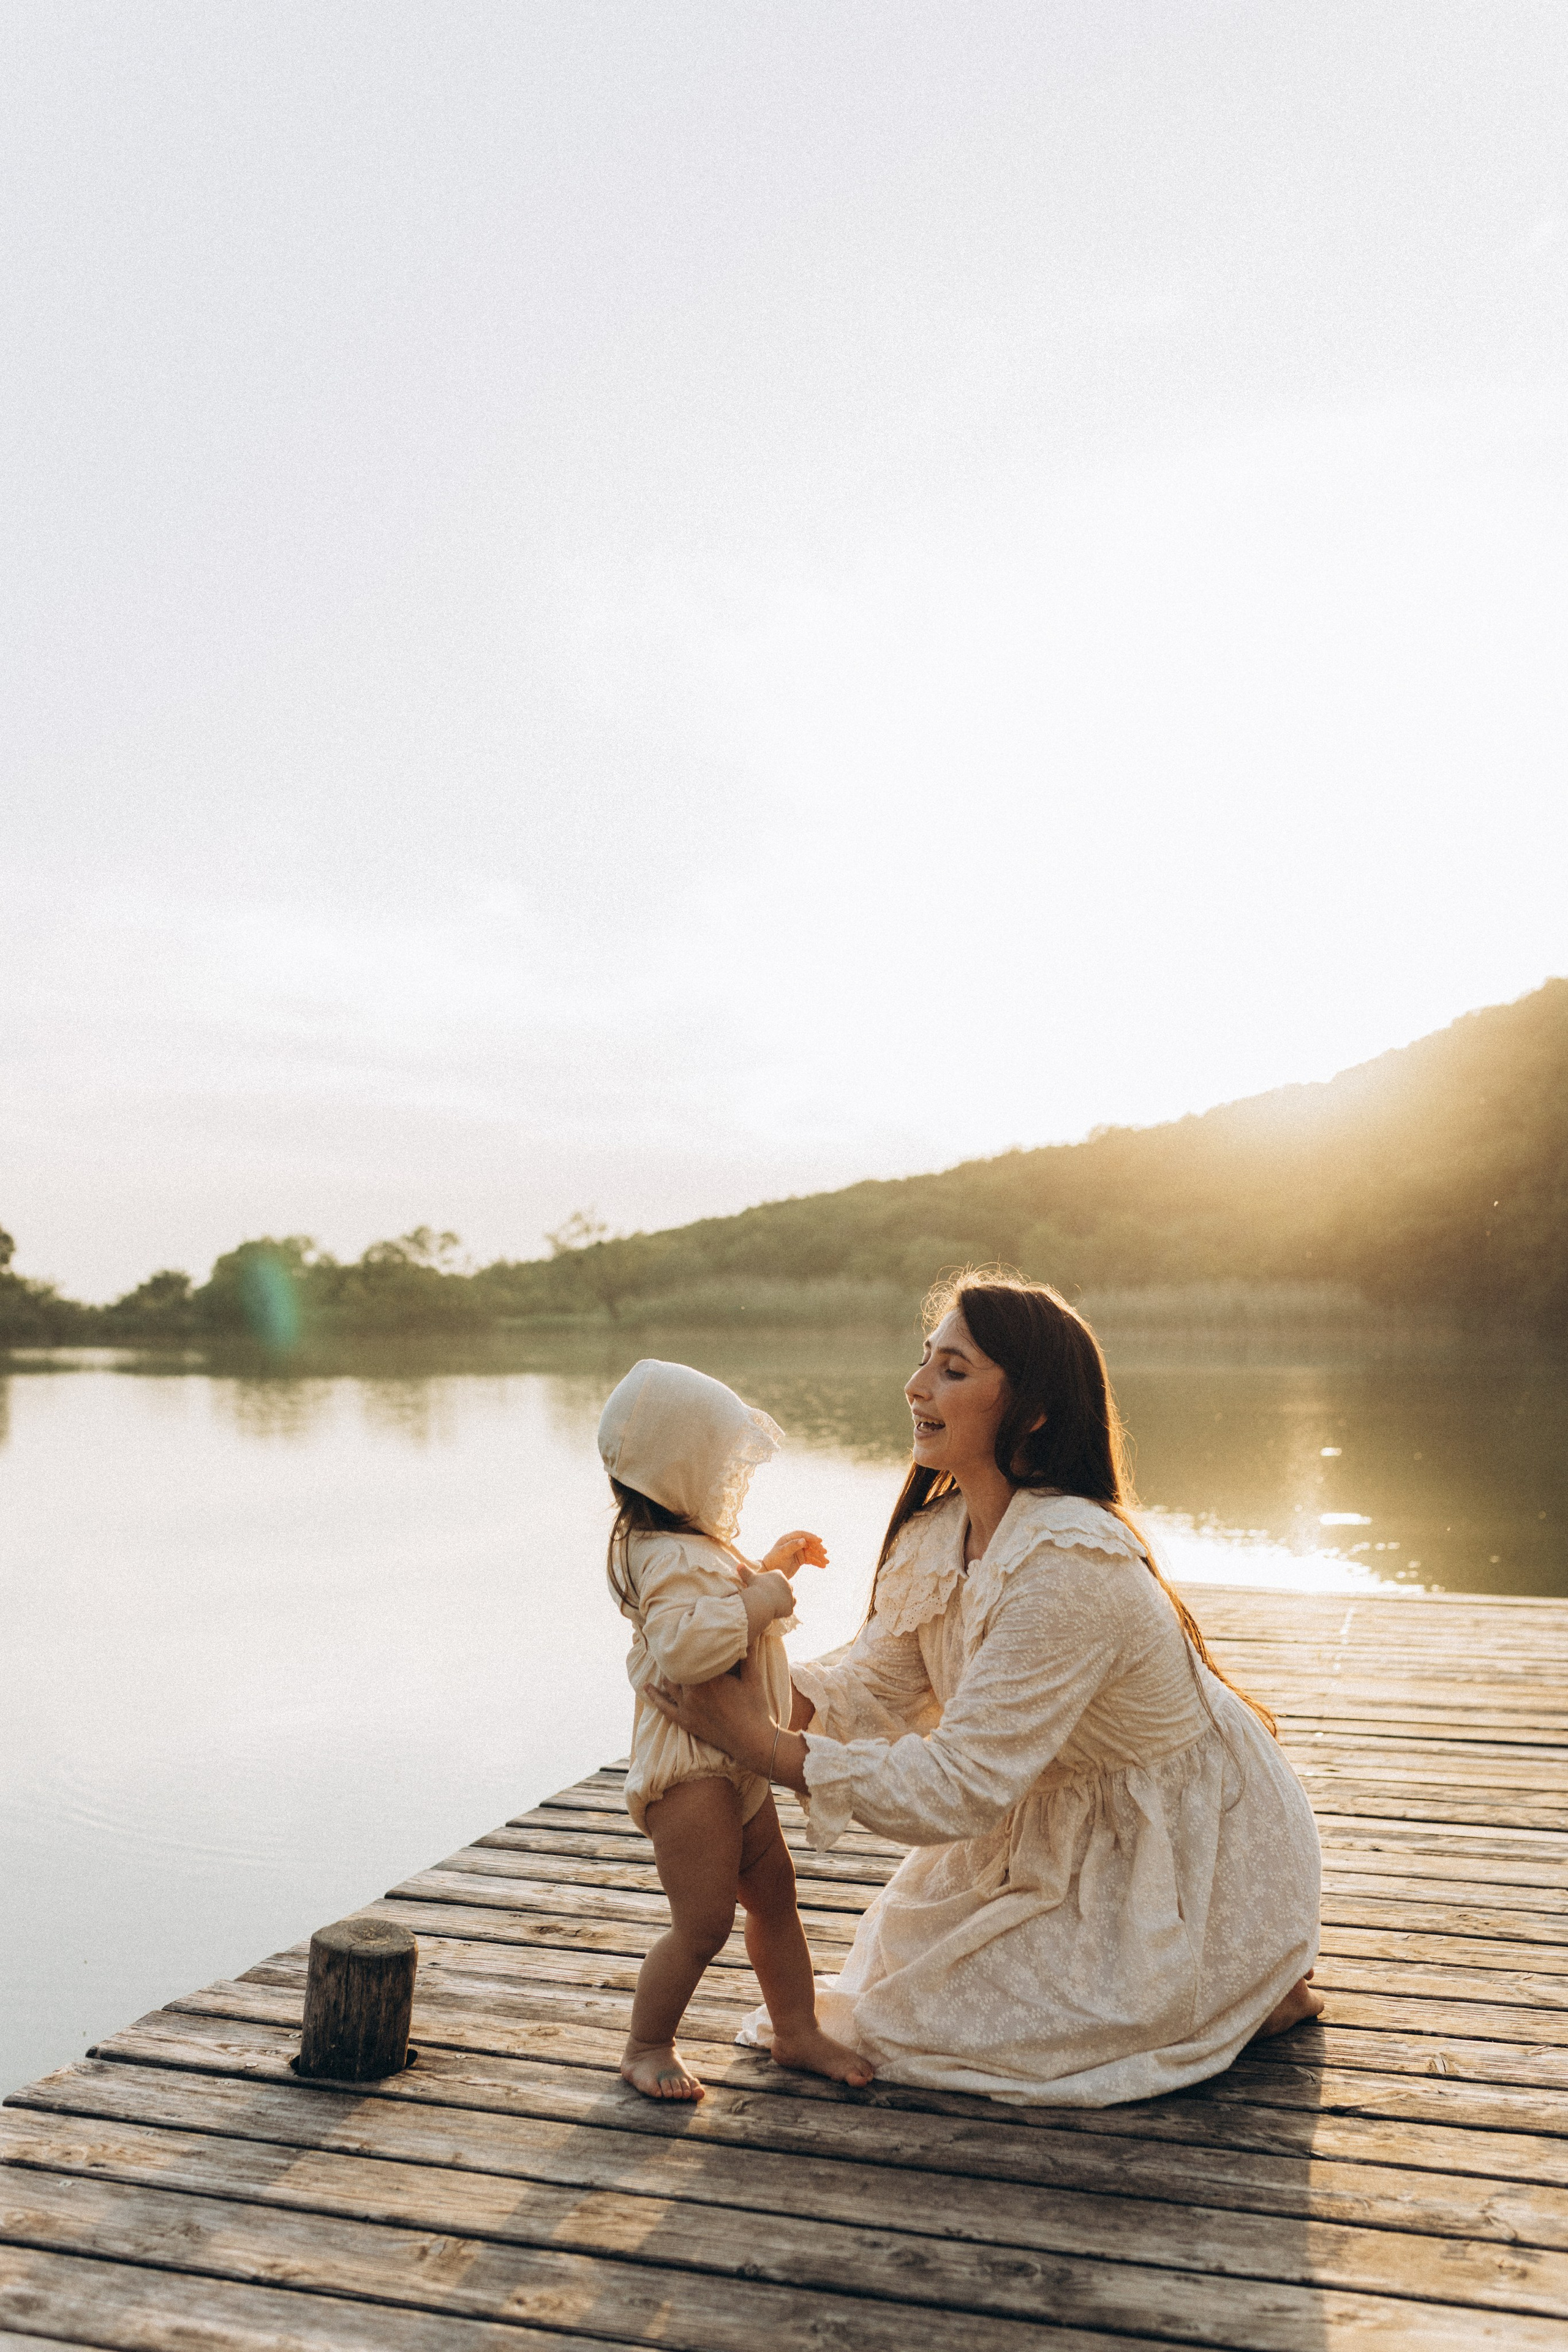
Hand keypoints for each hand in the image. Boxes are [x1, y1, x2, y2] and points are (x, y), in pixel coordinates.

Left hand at [644, 1643, 776, 1772]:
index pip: (693, 1655)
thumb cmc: (756, 1708)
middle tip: (676, 1644)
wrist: (752, 1740)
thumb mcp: (753, 1678)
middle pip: (678, 1667)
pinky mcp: (686, 1721)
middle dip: (678, 1657)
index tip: (688, 1635)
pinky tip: (646, 1687)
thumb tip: (743, 1634)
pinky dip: (654, 1696)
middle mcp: (694, 1691)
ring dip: (667, 1672)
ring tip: (665, 1659)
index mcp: (710, 1677)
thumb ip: (746, 1656)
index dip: (691, 1644)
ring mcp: (688, 1707)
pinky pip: (664, 1707)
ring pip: (669, 1683)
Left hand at [761, 1529, 827, 1576]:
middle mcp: (794, 1543)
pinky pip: (811, 1559)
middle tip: (824, 1553)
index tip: (820, 1540)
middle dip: (817, 1548)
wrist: (770, 1572)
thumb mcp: (782, 1553)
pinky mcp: (800, 1559)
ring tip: (826, 1562)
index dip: (811, 1537)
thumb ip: (792, 1546)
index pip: (802, 1535)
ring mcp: (798, 1551)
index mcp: (788, 1539)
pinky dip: (817, 1562)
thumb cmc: (774, 1561)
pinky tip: (823, 1566)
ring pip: (811, 1552)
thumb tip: (804, 1540)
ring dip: (819, 1556)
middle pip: (809, 1544)